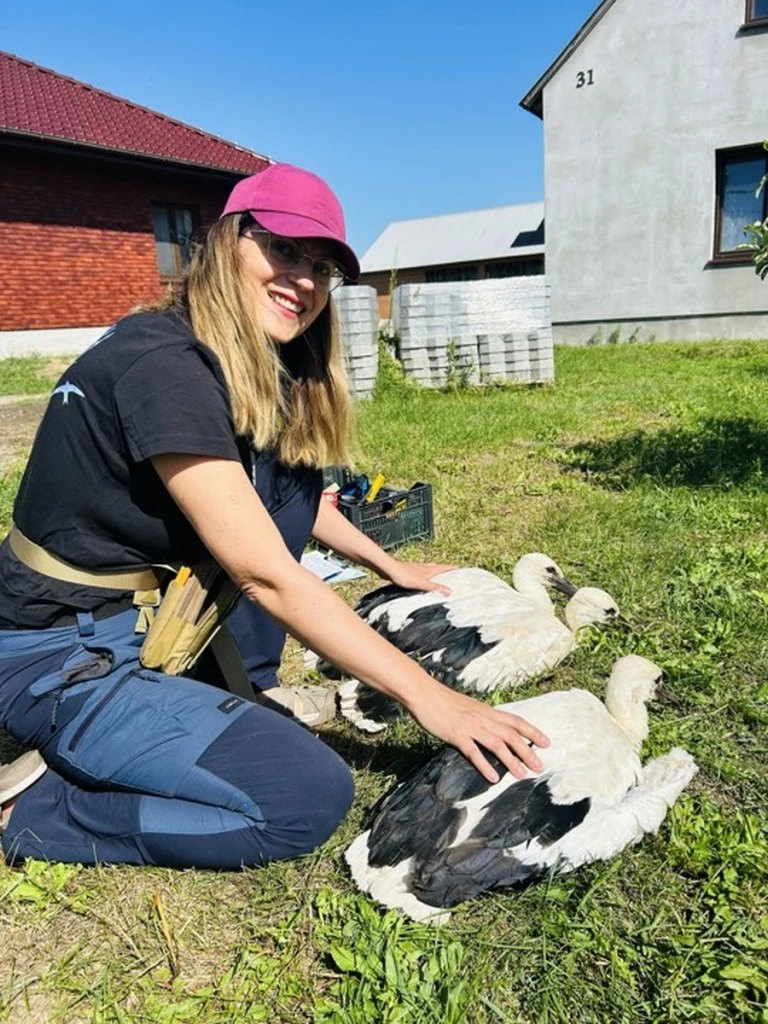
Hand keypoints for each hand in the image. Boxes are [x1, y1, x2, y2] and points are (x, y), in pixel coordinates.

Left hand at [385, 561, 457, 596]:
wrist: (388, 569)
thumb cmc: (404, 576)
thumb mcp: (422, 584)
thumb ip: (435, 587)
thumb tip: (450, 591)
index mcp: (429, 569)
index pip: (444, 568)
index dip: (452, 568)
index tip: (460, 568)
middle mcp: (424, 567)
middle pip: (438, 567)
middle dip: (445, 570)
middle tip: (451, 573)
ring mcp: (416, 568)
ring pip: (429, 569)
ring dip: (435, 571)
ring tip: (438, 576)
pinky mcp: (409, 570)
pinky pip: (421, 572)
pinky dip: (425, 575)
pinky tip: (421, 579)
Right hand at [406, 684, 549, 783]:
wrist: (423, 693)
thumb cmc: (443, 701)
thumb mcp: (468, 707)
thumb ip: (480, 718)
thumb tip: (491, 729)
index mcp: (486, 711)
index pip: (515, 721)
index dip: (532, 732)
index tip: (546, 743)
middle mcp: (482, 718)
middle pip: (511, 735)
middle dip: (527, 751)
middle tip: (540, 766)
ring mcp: (470, 726)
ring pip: (497, 744)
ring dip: (512, 760)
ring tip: (523, 775)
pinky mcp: (456, 735)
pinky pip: (473, 752)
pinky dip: (484, 765)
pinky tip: (493, 778)